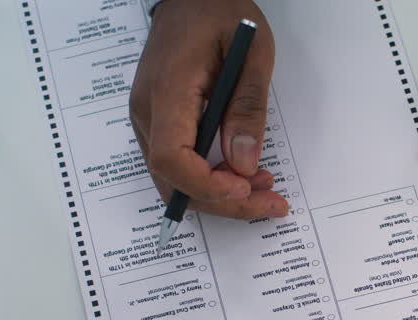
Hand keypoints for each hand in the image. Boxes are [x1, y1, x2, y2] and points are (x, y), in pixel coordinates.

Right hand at [129, 0, 288, 218]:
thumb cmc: (220, 13)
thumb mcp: (251, 52)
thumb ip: (247, 107)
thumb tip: (244, 162)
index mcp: (168, 89)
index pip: (171, 157)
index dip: (206, 184)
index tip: (244, 187)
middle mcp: (147, 110)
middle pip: (172, 179)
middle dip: (222, 201)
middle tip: (269, 202)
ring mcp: (148, 118)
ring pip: (173, 179)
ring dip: (218, 194)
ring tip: (263, 188)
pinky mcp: (158, 123)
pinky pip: (177, 164)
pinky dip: (208, 179)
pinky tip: (240, 175)